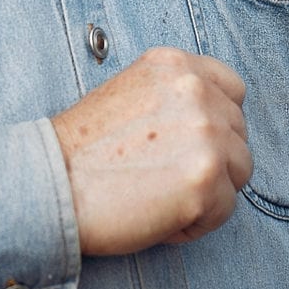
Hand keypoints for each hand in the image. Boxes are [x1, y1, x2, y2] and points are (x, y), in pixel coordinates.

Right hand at [49, 47, 253, 256]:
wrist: (49, 185)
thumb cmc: (81, 151)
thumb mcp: (130, 93)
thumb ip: (174, 98)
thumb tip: (212, 125)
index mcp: (175, 65)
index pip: (232, 88)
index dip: (219, 121)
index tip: (194, 144)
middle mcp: (195, 91)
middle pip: (238, 133)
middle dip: (212, 160)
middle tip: (166, 179)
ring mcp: (205, 134)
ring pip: (239, 171)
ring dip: (208, 191)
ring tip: (162, 198)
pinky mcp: (204, 180)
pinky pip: (224, 209)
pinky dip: (196, 222)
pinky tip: (157, 216)